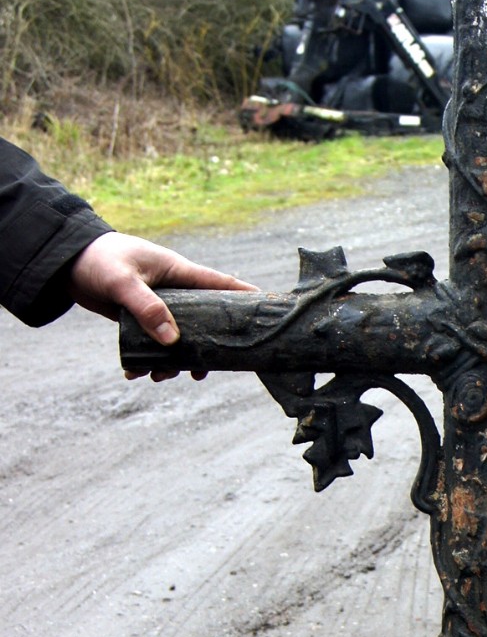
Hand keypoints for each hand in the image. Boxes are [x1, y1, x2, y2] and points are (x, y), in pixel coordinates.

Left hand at [68, 232, 257, 380]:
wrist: (66, 262)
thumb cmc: (99, 260)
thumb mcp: (123, 282)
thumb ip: (147, 308)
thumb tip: (172, 341)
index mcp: (178, 273)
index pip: (220, 284)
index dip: (246, 296)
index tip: (268, 310)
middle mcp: (174, 291)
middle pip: (204, 321)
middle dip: (206, 348)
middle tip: (205, 371)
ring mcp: (159, 306)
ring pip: (178, 339)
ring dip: (173, 361)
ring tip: (162, 376)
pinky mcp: (141, 319)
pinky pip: (153, 344)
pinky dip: (148, 361)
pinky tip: (138, 373)